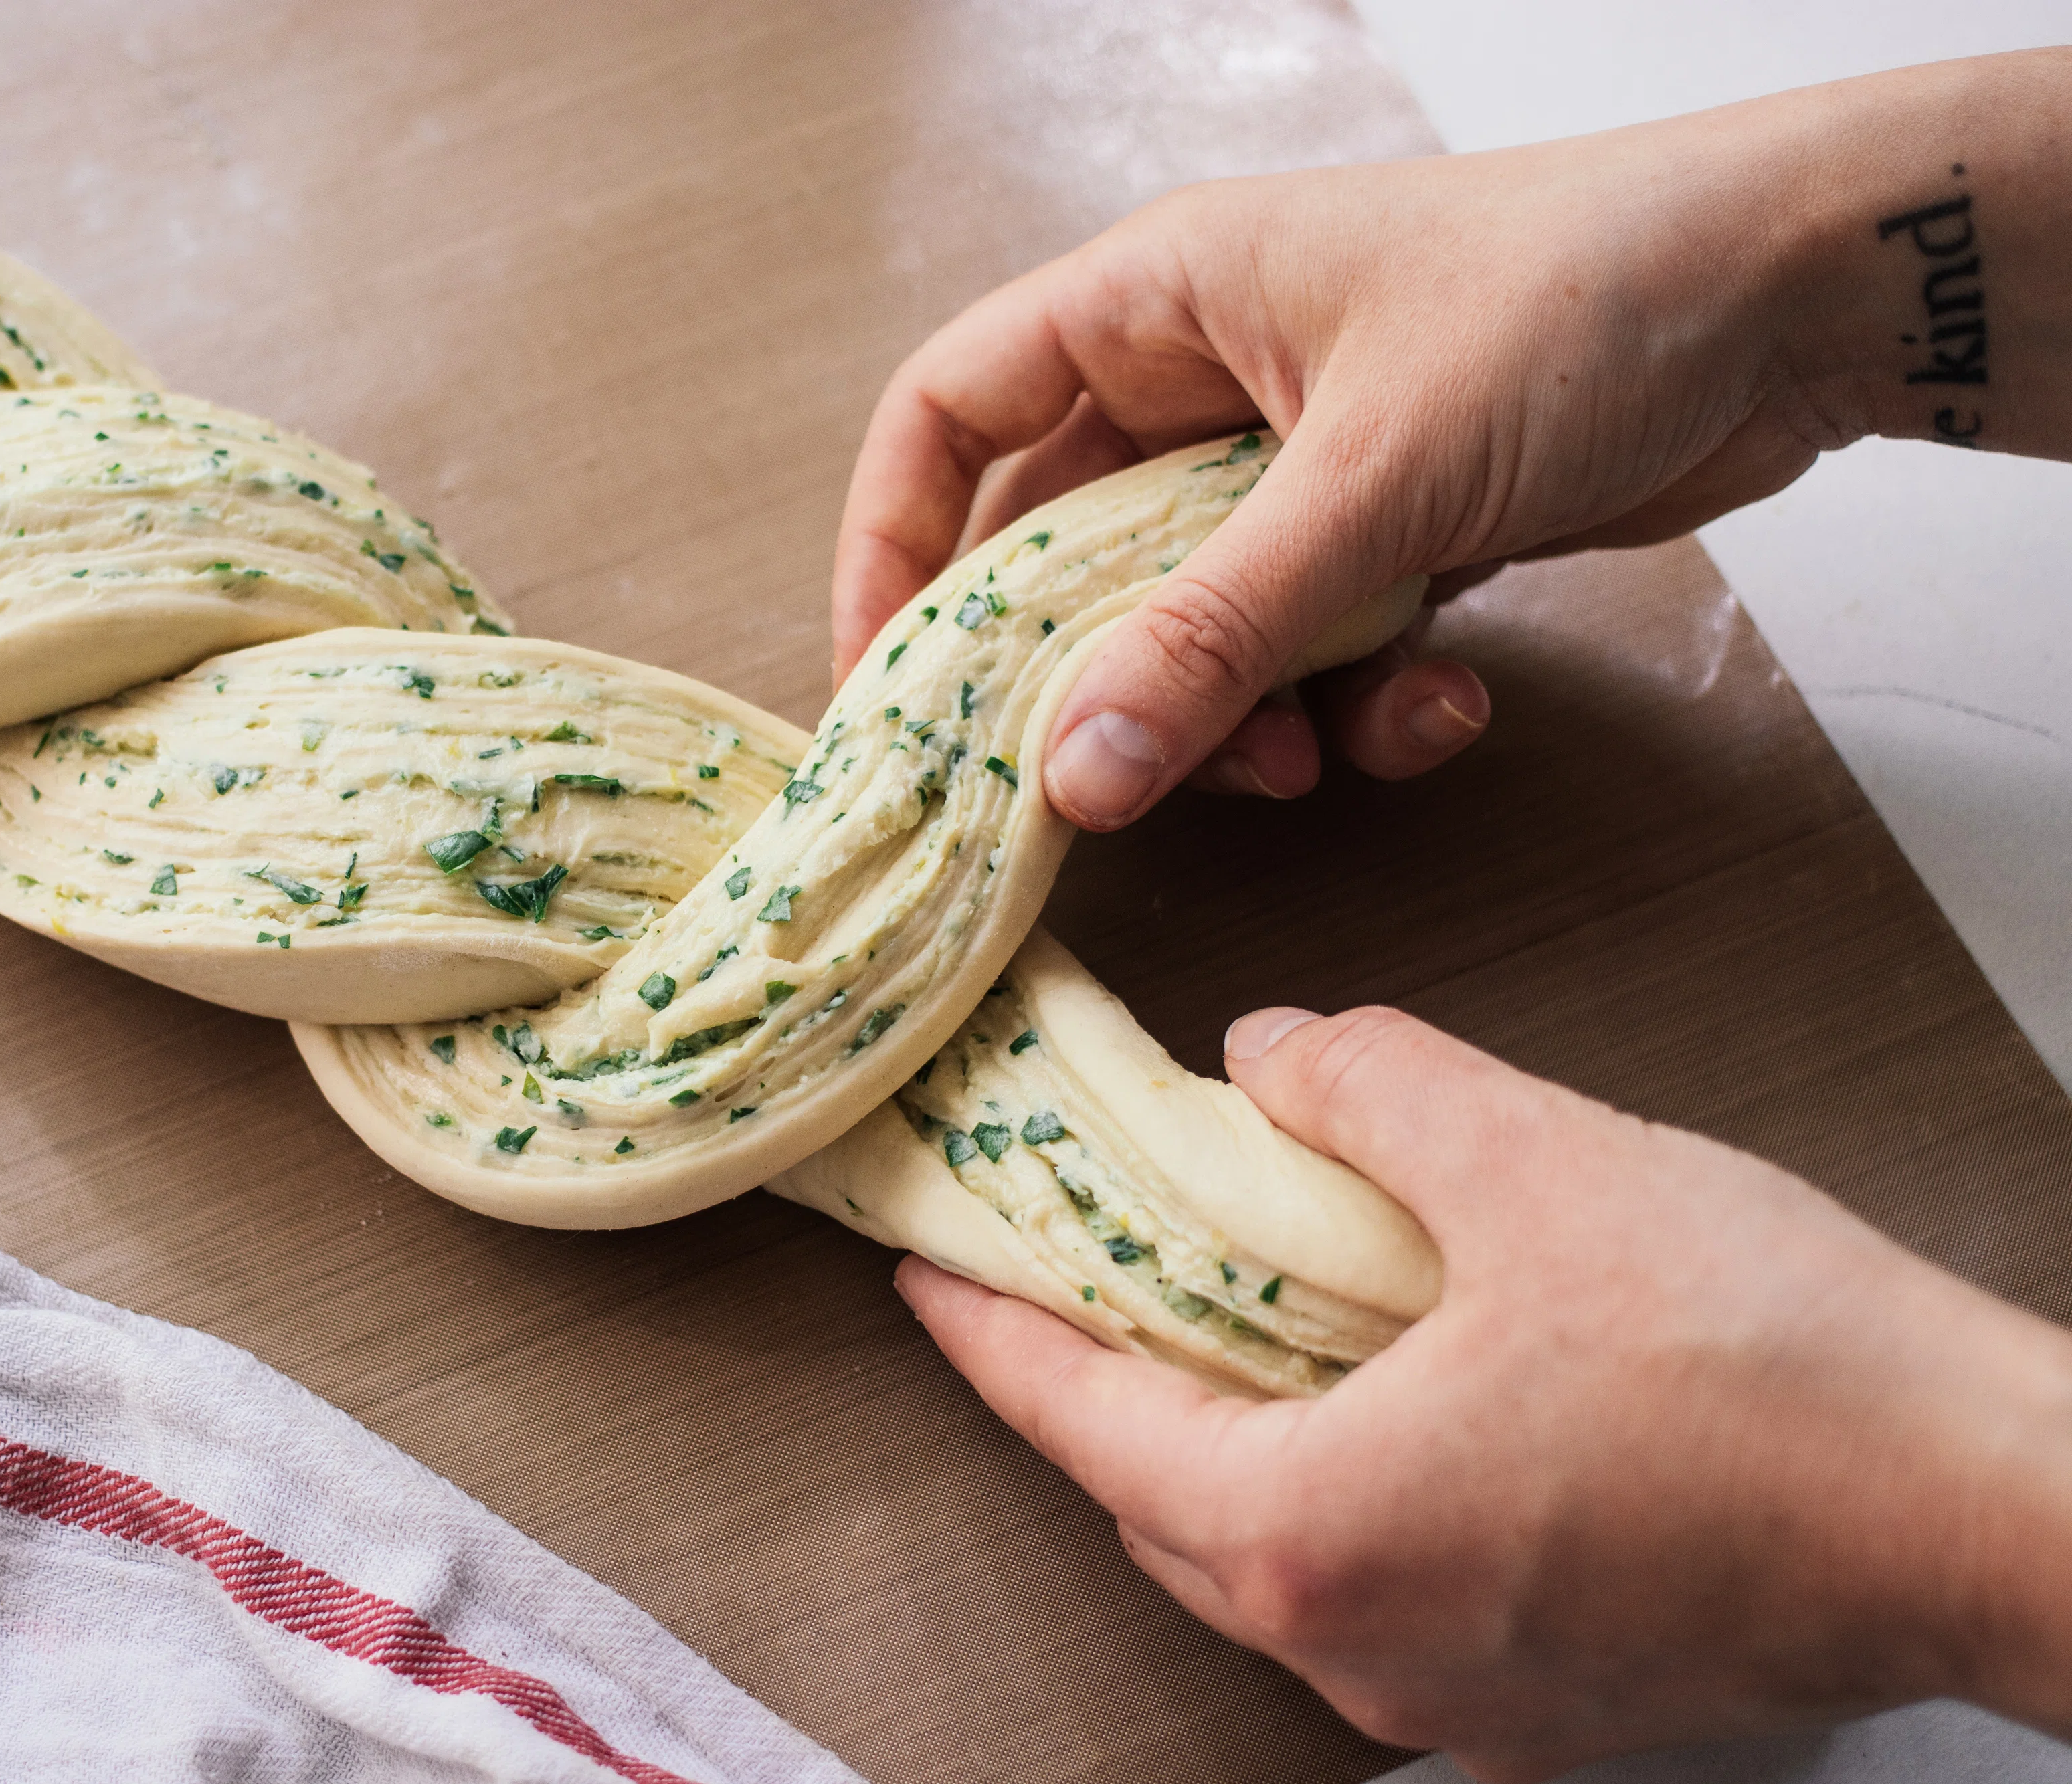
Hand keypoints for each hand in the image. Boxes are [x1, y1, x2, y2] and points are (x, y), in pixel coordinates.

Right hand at [832, 53, 2071, 828]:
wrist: (1802, 294)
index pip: (951, 414)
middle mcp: (1207, 376)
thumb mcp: (1370, 481)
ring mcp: (1298, 457)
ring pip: (1191, 623)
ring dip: (1240, 715)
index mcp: (1157, 301)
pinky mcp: (1389, 527)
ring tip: (1313, 753)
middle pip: (1065, 552)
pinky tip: (1443, 703)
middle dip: (1092, 677)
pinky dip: (1356, 700)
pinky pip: (1313, 646)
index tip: (888, 688)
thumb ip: (1210, 637)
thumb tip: (1070, 772)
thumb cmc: (1583, 297)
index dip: (892, 546)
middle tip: (1105, 782)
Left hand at [899, 1006, 2071, 1780]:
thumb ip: (1369, 1089)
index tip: (926, 1271)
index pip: (1082, 1422)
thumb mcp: (1541, 1164)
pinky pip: (1380, 1588)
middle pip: (1160, 1503)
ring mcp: (1452, 1699)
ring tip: (1217, 1319)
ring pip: (1270, 1555)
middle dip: (1102, 1385)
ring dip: (1229, 1439)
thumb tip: (1275, 1058)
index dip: (991, 1331)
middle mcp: (1356, 1649)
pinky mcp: (1547, 1703)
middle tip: (1069, 1274)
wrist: (2000, 1520)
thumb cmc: (1786, 1373)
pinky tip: (1379, 1399)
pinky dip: (1343, 1491)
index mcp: (1314, 1534)